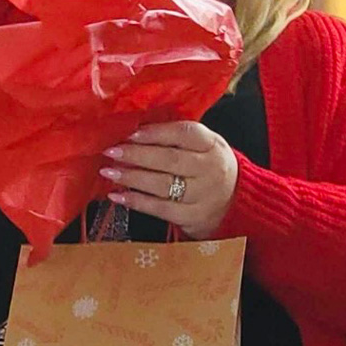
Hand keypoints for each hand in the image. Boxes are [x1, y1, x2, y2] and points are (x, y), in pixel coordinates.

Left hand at [98, 121, 237, 238]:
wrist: (235, 203)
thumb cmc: (208, 167)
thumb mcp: (204, 146)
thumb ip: (177, 137)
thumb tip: (135, 128)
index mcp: (212, 145)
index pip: (185, 133)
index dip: (157, 132)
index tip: (131, 133)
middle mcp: (210, 169)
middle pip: (171, 159)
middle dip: (137, 154)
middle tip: (112, 151)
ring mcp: (202, 195)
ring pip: (163, 185)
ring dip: (132, 177)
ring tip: (109, 171)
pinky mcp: (191, 217)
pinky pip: (160, 209)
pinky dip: (136, 201)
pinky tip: (117, 195)